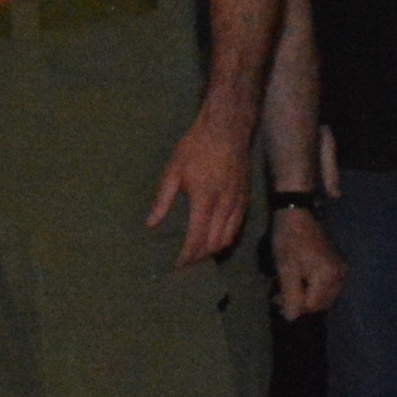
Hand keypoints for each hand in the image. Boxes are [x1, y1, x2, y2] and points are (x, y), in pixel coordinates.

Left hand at [147, 96, 257, 267]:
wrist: (227, 129)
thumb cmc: (196, 147)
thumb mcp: (173, 170)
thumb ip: (163, 200)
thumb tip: (151, 224)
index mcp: (204, 200)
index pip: (196, 239)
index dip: (187, 257)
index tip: (177, 267)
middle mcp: (224, 206)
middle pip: (213, 244)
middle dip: (199, 258)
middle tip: (185, 265)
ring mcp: (238, 204)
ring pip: (228, 239)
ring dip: (213, 252)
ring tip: (199, 257)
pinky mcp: (246, 200)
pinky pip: (237, 228)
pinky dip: (226, 240)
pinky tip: (216, 241)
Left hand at [271, 201, 343, 317]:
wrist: (299, 212)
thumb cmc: (290, 239)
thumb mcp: (286, 269)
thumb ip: (291, 296)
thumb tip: (291, 319)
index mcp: (328, 277)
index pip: (311, 307)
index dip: (293, 307)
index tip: (276, 297)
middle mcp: (340, 276)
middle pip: (320, 304)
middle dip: (300, 303)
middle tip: (279, 294)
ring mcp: (341, 270)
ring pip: (323, 296)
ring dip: (306, 296)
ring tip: (288, 286)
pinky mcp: (338, 264)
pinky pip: (327, 286)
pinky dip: (313, 287)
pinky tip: (299, 279)